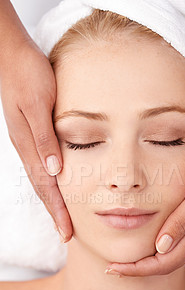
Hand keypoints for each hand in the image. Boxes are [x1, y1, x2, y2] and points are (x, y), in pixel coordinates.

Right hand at [0, 38, 72, 241]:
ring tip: (63, 217)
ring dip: (53, 200)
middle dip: (55, 212)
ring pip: (42, 179)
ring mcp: (28, 142)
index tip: (67, 231)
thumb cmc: (28, 75)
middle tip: (67, 234)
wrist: (13, 55)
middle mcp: (28, 148)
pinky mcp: (32, 134)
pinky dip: (50, 182)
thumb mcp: (38, 104)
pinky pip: (42, 165)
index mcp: (29, 144)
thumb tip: (55, 171)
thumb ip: (45, 137)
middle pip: (42, 188)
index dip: (57, 209)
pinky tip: (57, 185)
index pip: (45, 186)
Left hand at [105, 135, 184, 276]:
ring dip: (147, 259)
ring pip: (171, 253)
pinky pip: (175, 240)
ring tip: (125, 259)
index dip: (140, 269)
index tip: (115, 268)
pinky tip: (146, 240)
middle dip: (139, 269)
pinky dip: (156, 246)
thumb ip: (182, 221)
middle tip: (112, 267)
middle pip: (167, 263)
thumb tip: (161, 247)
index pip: (166, 263)